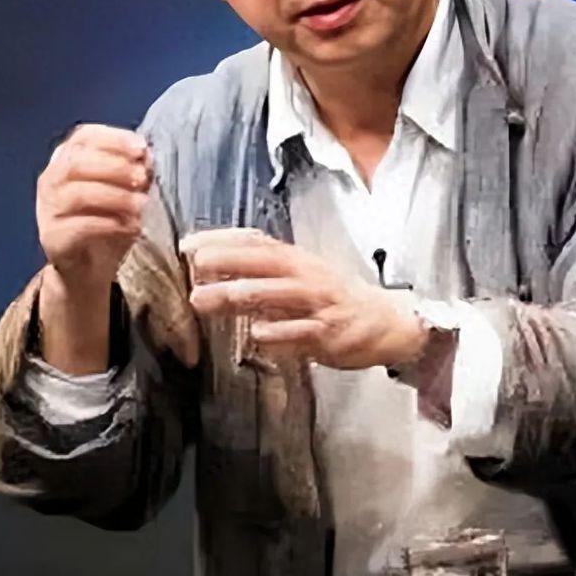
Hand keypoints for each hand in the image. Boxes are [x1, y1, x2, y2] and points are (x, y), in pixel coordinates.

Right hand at [37, 124, 152, 293]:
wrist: (90, 266)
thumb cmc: (109, 219)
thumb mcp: (128, 190)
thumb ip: (136, 170)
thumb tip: (147, 156)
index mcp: (68, 158)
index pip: (84, 137)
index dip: (114, 139)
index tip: (142, 148)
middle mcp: (51, 179)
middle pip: (77, 162)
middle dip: (115, 167)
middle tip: (142, 178)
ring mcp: (47, 208)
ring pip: (77, 194)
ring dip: (116, 196)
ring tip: (142, 205)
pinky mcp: (51, 237)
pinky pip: (79, 226)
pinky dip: (110, 224)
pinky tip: (132, 227)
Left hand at [183, 228, 428, 368]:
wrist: (385, 321)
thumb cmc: (333, 299)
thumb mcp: (300, 278)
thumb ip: (262, 276)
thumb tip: (213, 271)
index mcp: (297, 260)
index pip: (257, 242)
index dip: (223, 241)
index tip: (189, 244)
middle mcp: (307, 276)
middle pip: (265, 263)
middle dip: (229, 260)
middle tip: (195, 263)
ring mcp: (319, 305)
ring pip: (277, 295)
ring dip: (240, 295)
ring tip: (205, 299)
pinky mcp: (330, 335)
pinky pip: (302, 333)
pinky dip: (279, 333)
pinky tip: (256, 335)